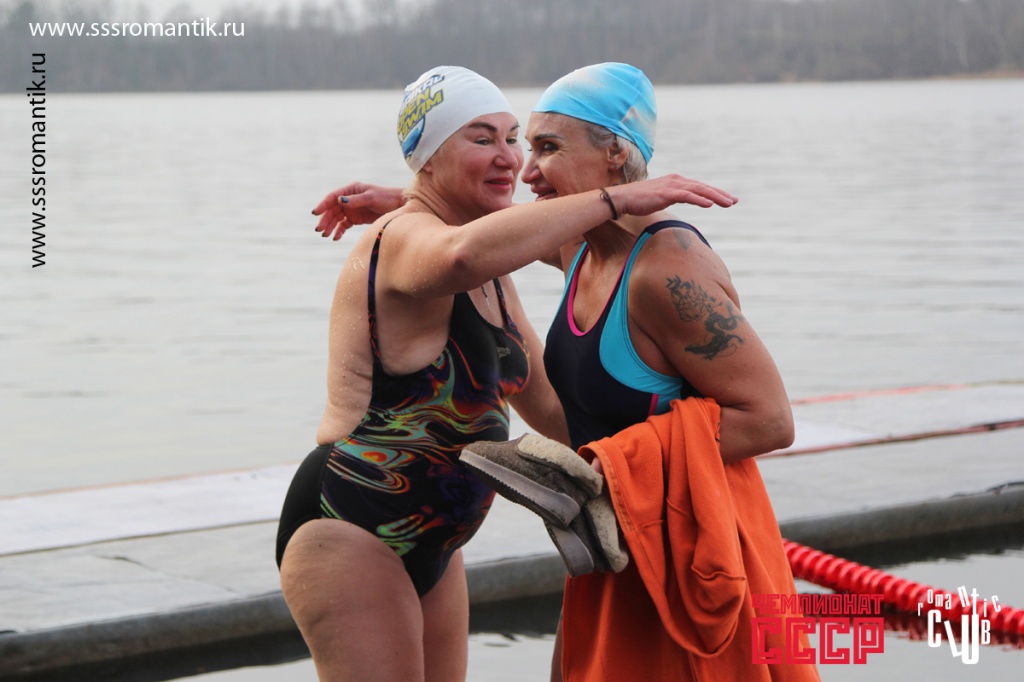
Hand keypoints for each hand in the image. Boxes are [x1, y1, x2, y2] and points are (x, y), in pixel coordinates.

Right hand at [311, 182, 404, 239]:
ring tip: (325, 235)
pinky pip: (344, 225)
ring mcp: (352, 209)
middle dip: (325, 219)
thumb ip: (356, 200)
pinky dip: (339, 231)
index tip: (315, 213)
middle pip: (333, 209)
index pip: (333, 197)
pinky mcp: (356, 218)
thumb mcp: (372, 198)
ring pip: (337, 218)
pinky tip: (335, 237)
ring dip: (330, 226)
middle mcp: (349, 199)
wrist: (400, 207)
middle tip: (320, 230)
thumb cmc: (387, 198)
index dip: (323, 205)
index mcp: (351, 189)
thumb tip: (339, 201)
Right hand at [607, 174, 737, 217]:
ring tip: (728, 203)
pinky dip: (699, 199)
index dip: (715, 193)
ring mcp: (672, 186)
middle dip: (720, 194)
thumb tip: (682, 201)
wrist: (623, 198)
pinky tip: (709, 204)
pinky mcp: (667, 193)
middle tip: (734, 201)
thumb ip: (673, 197)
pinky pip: (687, 196)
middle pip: (703, 187)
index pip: (700, 187)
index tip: (728, 199)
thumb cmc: (639, 200)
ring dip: (715, 196)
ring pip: (699, 190)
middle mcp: (677, 181)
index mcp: (676, 181)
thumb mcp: (661, 197)